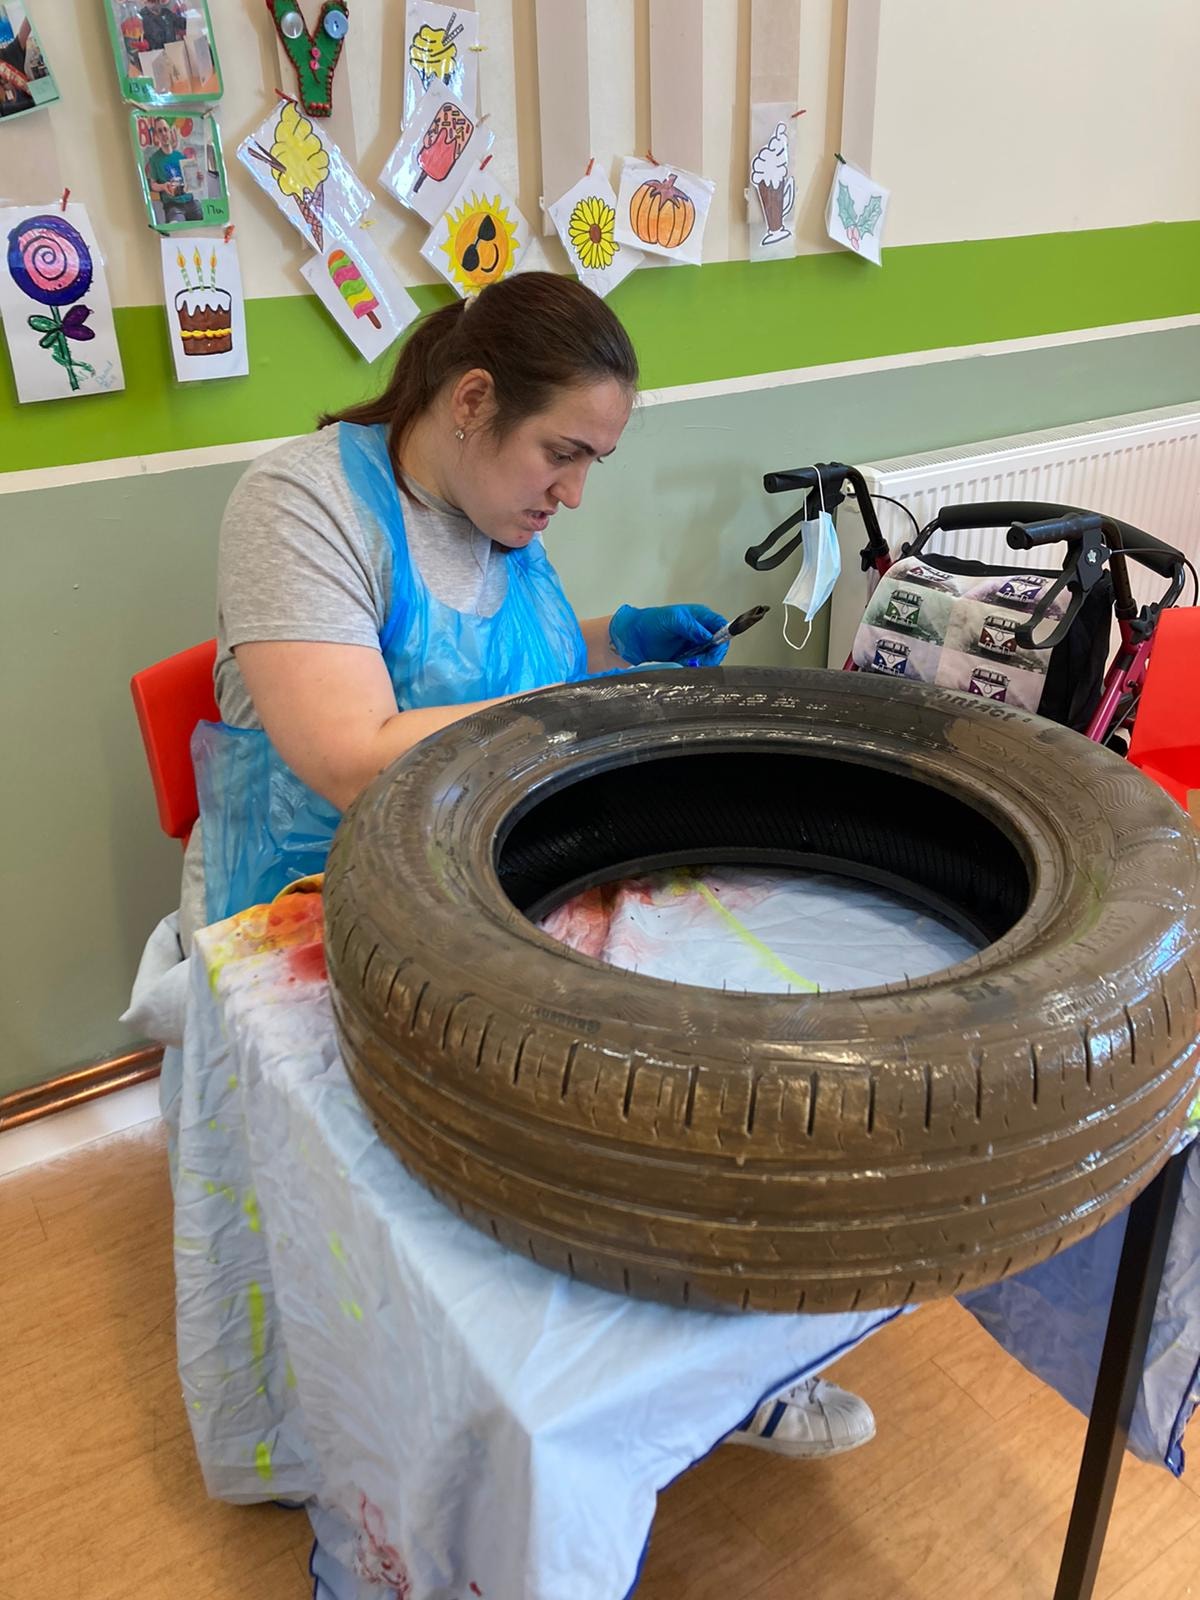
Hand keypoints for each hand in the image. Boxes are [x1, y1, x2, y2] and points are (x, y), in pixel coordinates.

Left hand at [608, 604, 729, 666]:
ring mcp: (695, 646)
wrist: (635, 637)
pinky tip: (681, 664)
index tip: (715, 648)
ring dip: (701, 662)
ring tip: (685, 661)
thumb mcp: (672, 619)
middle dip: (711, 655)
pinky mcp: (688, 658)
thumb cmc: (651, 622)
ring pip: (710, 658)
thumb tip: (708, 635)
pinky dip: (692, 667)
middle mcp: (701, 631)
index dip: (723, 637)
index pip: (721, 626)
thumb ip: (691, 626)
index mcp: (700, 617)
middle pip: (719, 646)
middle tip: (697, 660)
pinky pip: (698, 665)